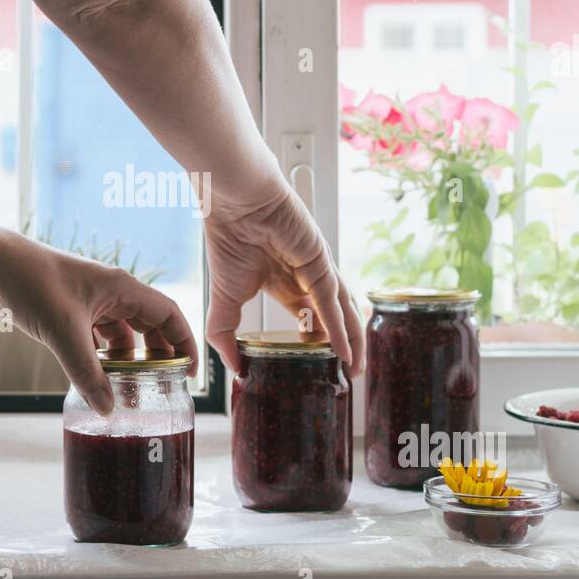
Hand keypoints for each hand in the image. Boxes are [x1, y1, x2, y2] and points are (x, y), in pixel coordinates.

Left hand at [0, 236, 197, 415]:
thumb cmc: (31, 283)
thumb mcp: (64, 333)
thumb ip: (88, 374)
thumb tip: (108, 409)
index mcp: (122, 288)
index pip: (169, 315)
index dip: (184, 343)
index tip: (189, 374)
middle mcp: (111, 292)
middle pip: (149, 326)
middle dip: (157, 357)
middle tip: (160, 387)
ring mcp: (89, 301)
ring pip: (121, 334)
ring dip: (127, 360)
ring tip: (128, 388)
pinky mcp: (69, 311)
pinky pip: (97, 337)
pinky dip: (101, 357)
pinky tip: (96, 376)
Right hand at [204, 181, 364, 377]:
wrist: (235, 203)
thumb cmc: (228, 239)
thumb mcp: (224, 300)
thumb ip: (225, 334)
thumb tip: (234, 368)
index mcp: (282, 281)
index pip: (307, 316)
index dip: (315, 341)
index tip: (319, 366)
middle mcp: (304, 276)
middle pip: (331, 317)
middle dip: (340, 345)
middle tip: (346, 375)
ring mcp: (316, 269)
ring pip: (341, 311)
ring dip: (351, 341)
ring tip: (353, 370)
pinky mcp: (321, 262)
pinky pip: (333, 302)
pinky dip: (340, 329)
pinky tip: (345, 351)